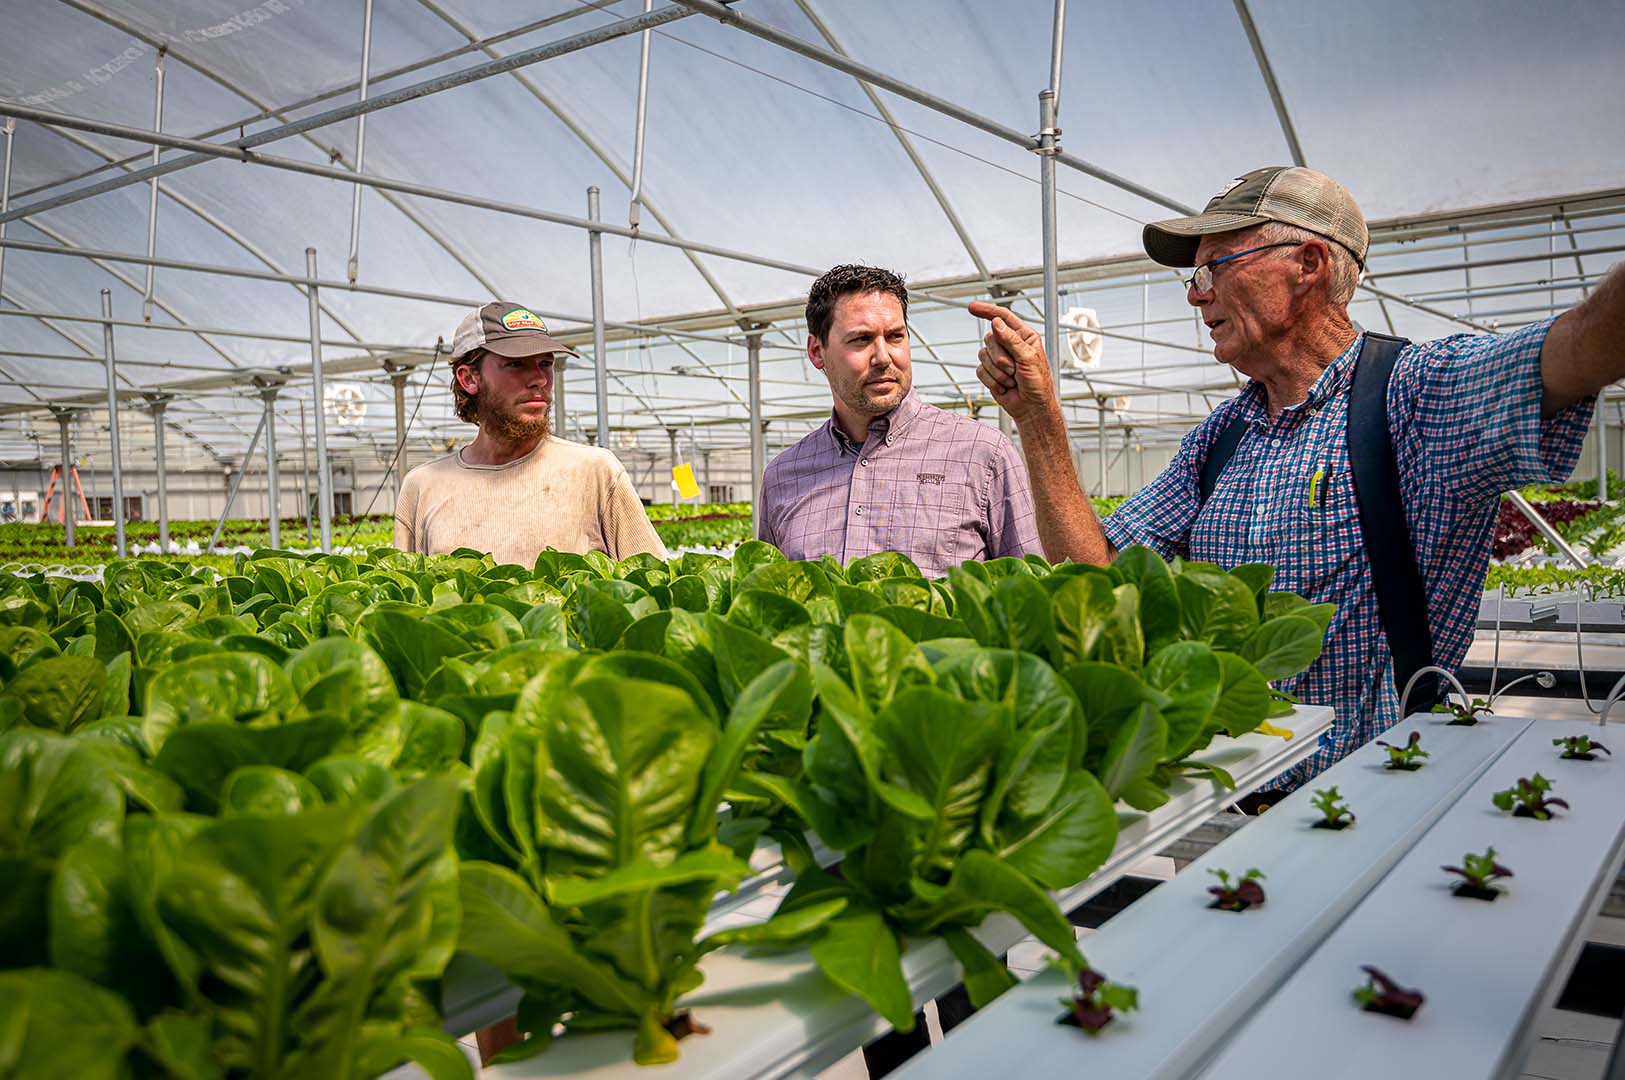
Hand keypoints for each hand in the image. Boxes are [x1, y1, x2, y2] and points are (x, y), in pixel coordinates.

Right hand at [970, 300, 1057, 423]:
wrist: (1032, 408)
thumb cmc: (1038, 384)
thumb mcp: (1028, 358)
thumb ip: (1011, 339)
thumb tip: (996, 322)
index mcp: (1024, 336)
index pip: (1003, 317)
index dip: (987, 311)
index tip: (972, 307)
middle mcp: (1010, 345)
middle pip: (990, 338)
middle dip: (1000, 357)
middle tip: (1014, 369)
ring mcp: (999, 359)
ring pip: (983, 356)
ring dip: (998, 372)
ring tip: (1012, 380)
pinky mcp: (991, 373)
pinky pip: (980, 371)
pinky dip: (992, 381)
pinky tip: (1005, 387)